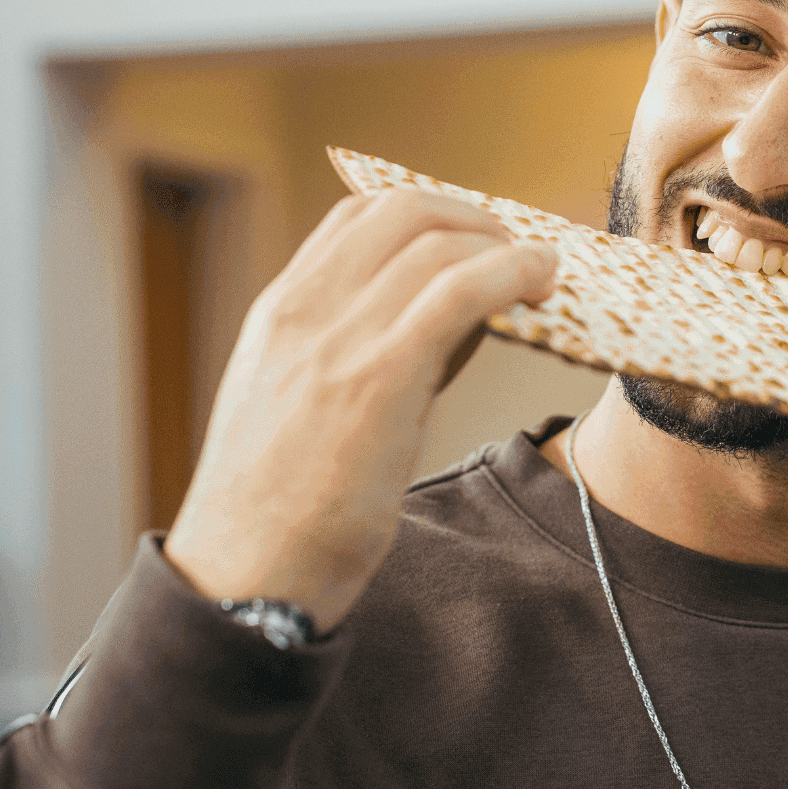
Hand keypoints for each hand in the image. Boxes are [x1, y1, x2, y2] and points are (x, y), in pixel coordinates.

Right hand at [164, 189, 556, 630]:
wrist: (244, 578)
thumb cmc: (280, 509)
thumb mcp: (297, 404)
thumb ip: (354, 351)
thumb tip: (452, 317)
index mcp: (277, 314)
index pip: (356, 217)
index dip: (431, 213)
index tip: (475, 239)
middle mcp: (302, 312)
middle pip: (403, 210)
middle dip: (474, 218)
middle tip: (516, 252)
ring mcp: (336, 340)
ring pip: (438, 243)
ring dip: (506, 247)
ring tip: (543, 274)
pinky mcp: (379, 378)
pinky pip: (460, 292)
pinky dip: (512, 274)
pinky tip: (541, 287)